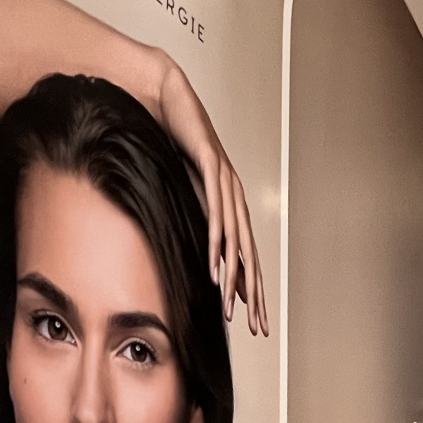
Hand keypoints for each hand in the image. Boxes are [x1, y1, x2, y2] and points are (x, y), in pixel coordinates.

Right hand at [155, 59, 268, 335]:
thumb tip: (185, 243)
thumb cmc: (169, 139)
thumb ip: (187, 213)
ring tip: (234, 305)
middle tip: (259, 325)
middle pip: (249, 254)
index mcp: (229, 203)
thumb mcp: (178, 188)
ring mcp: (225, 180)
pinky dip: (218, 239)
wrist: (163, 96)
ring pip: (236, 238)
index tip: (254, 318)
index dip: (251, 288)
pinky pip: (215, 210)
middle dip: (255, 293)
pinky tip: (217, 263)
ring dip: (235, 275)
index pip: (244, 254)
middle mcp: (234, 195)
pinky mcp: (211, 165)